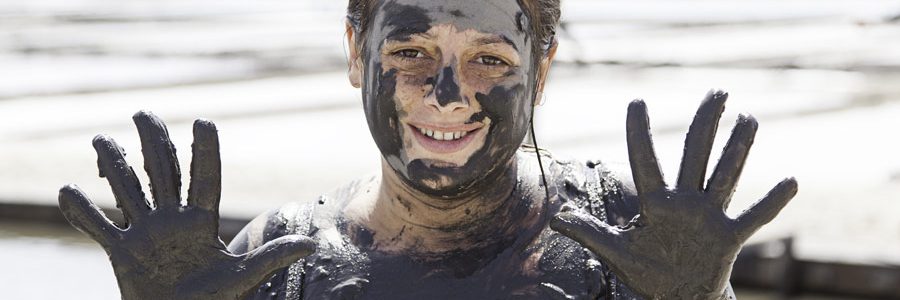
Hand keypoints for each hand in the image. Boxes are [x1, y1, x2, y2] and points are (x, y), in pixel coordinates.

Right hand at [58, 112, 315, 298]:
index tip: (203, 122)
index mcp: (202, 222)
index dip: (204, 152)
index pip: (205, 179)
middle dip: (152, 143)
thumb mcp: (243, 278)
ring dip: (113, 166)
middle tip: (142, 113)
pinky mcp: (120, 251)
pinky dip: (80, 211)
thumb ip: (271, 258)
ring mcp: (144, 232)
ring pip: (127, 190)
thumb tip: (311, 245)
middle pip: (162, 172)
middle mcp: (172, 219)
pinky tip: (68, 191)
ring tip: (100, 140)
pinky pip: (96, 227)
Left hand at [551, 91, 797, 298]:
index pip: (645, 161)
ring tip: (749, 119)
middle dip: (705, 124)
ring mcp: (708, 216)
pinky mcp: (728, 237)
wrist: (675, 296)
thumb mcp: (614, 252)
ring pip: (725, 175)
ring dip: (738, 149)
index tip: (636, 101)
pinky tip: (790, 181)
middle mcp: (684, 201)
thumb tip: (557, 219)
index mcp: (655, 202)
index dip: (639, 133)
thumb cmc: (647, 271)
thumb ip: (589, 233)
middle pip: (695, 155)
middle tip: (717, 92)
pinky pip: (753, 217)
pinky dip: (770, 202)